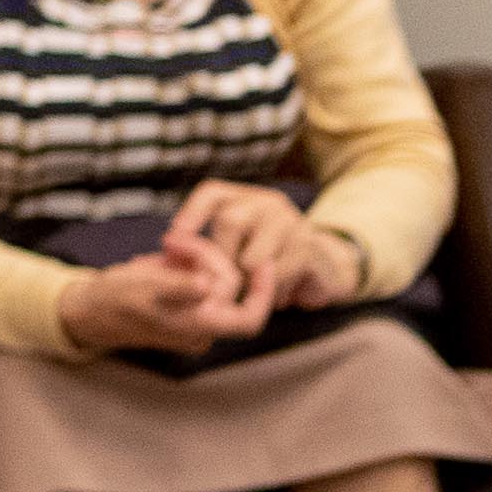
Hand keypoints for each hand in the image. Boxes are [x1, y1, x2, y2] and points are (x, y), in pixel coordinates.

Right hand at [60, 238, 269, 354]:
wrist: (88, 309)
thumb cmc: (113, 300)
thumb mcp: (143, 288)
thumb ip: (178, 288)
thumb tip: (207, 285)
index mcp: (199, 328)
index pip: (249, 318)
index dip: (263, 292)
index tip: (260, 260)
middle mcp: (203, 326)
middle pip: (228, 284)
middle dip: (205, 255)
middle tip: (171, 240)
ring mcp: (195, 315)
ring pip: (214, 276)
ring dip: (193, 254)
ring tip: (163, 250)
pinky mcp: (185, 302)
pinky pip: (198, 276)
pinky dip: (184, 261)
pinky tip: (161, 257)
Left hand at [170, 178, 359, 310]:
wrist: (324, 267)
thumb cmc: (269, 259)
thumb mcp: (237, 244)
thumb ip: (204, 247)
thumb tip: (167, 253)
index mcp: (246, 198)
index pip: (212, 193)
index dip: (190, 214)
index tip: (170, 242)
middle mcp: (268, 203)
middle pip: (231, 221)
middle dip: (220, 259)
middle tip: (219, 283)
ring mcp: (291, 223)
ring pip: (253, 256)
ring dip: (246, 281)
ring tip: (248, 293)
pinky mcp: (308, 248)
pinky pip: (277, 276)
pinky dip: (271, 292)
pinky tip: (276, 298)